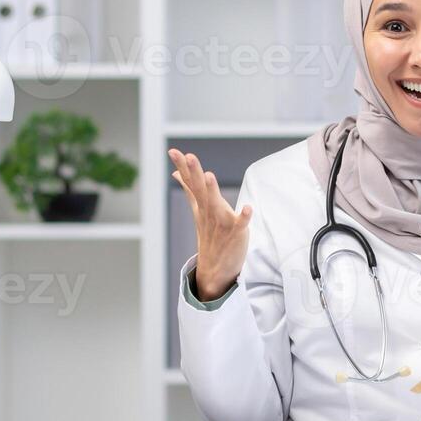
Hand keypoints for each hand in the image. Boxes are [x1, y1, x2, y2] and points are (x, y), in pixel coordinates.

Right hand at [169, 149, 252, 300]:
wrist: (216, 269)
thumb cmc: (210, 235)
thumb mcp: (198, 210)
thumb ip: (190, 190)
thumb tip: (176, 173)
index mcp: (201, 205)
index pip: (190, 183)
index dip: (183, 167)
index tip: (172, 151)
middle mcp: (209, 212)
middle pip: (200, 190)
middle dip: (194, 173)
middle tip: (189, 156)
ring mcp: (221, 223)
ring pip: (215, 205)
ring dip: (212, 191)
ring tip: (208, 175)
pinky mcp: (236, 233)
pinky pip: (240, 224)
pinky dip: (244, 217)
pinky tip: (248, 208)